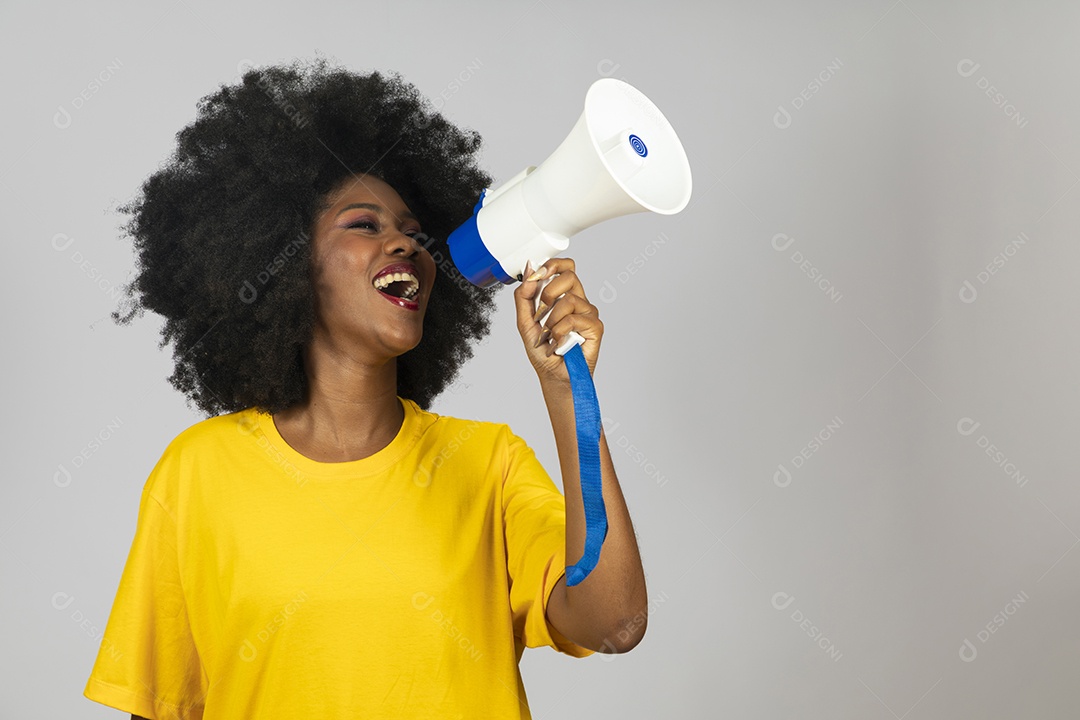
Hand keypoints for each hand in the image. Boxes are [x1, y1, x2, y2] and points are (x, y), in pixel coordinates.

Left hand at [514, 257, 602, 385]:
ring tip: (550, 335)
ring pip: (569, 300)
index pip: (566, 267)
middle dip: (549, 292)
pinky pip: (574, 319)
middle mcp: (579, 301)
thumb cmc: (543, 352)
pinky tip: (560, 342)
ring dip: (551, 320)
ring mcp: (588, 314)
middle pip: (570, 275)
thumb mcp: (525, 322)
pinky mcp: (595, 327)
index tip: (539, 273)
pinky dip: (560, 332)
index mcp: (564, 296)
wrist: (554, 375)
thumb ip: (524, 296)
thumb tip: (530, 270)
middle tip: (541, 313)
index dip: (554, 264)